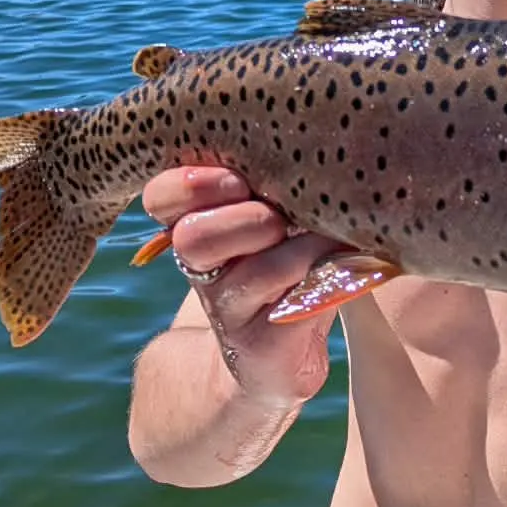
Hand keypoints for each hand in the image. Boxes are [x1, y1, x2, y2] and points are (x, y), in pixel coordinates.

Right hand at [142, 166, 348, 409]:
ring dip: (294, 249)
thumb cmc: (284, 267)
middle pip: (194, 237)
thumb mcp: (273, 217)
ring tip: (324, 240)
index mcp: (196, 224)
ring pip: (252, 273)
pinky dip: (323, 277)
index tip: (237, 181)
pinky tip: (343, 266)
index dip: (191, 184)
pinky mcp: (260, 345)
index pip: (163, 197)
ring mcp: (228, 310)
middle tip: (279, 218)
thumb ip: (277, 184)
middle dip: (244, 218)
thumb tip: (326, 149)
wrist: (276, 358)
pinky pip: (291, 305)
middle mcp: (202, 269)